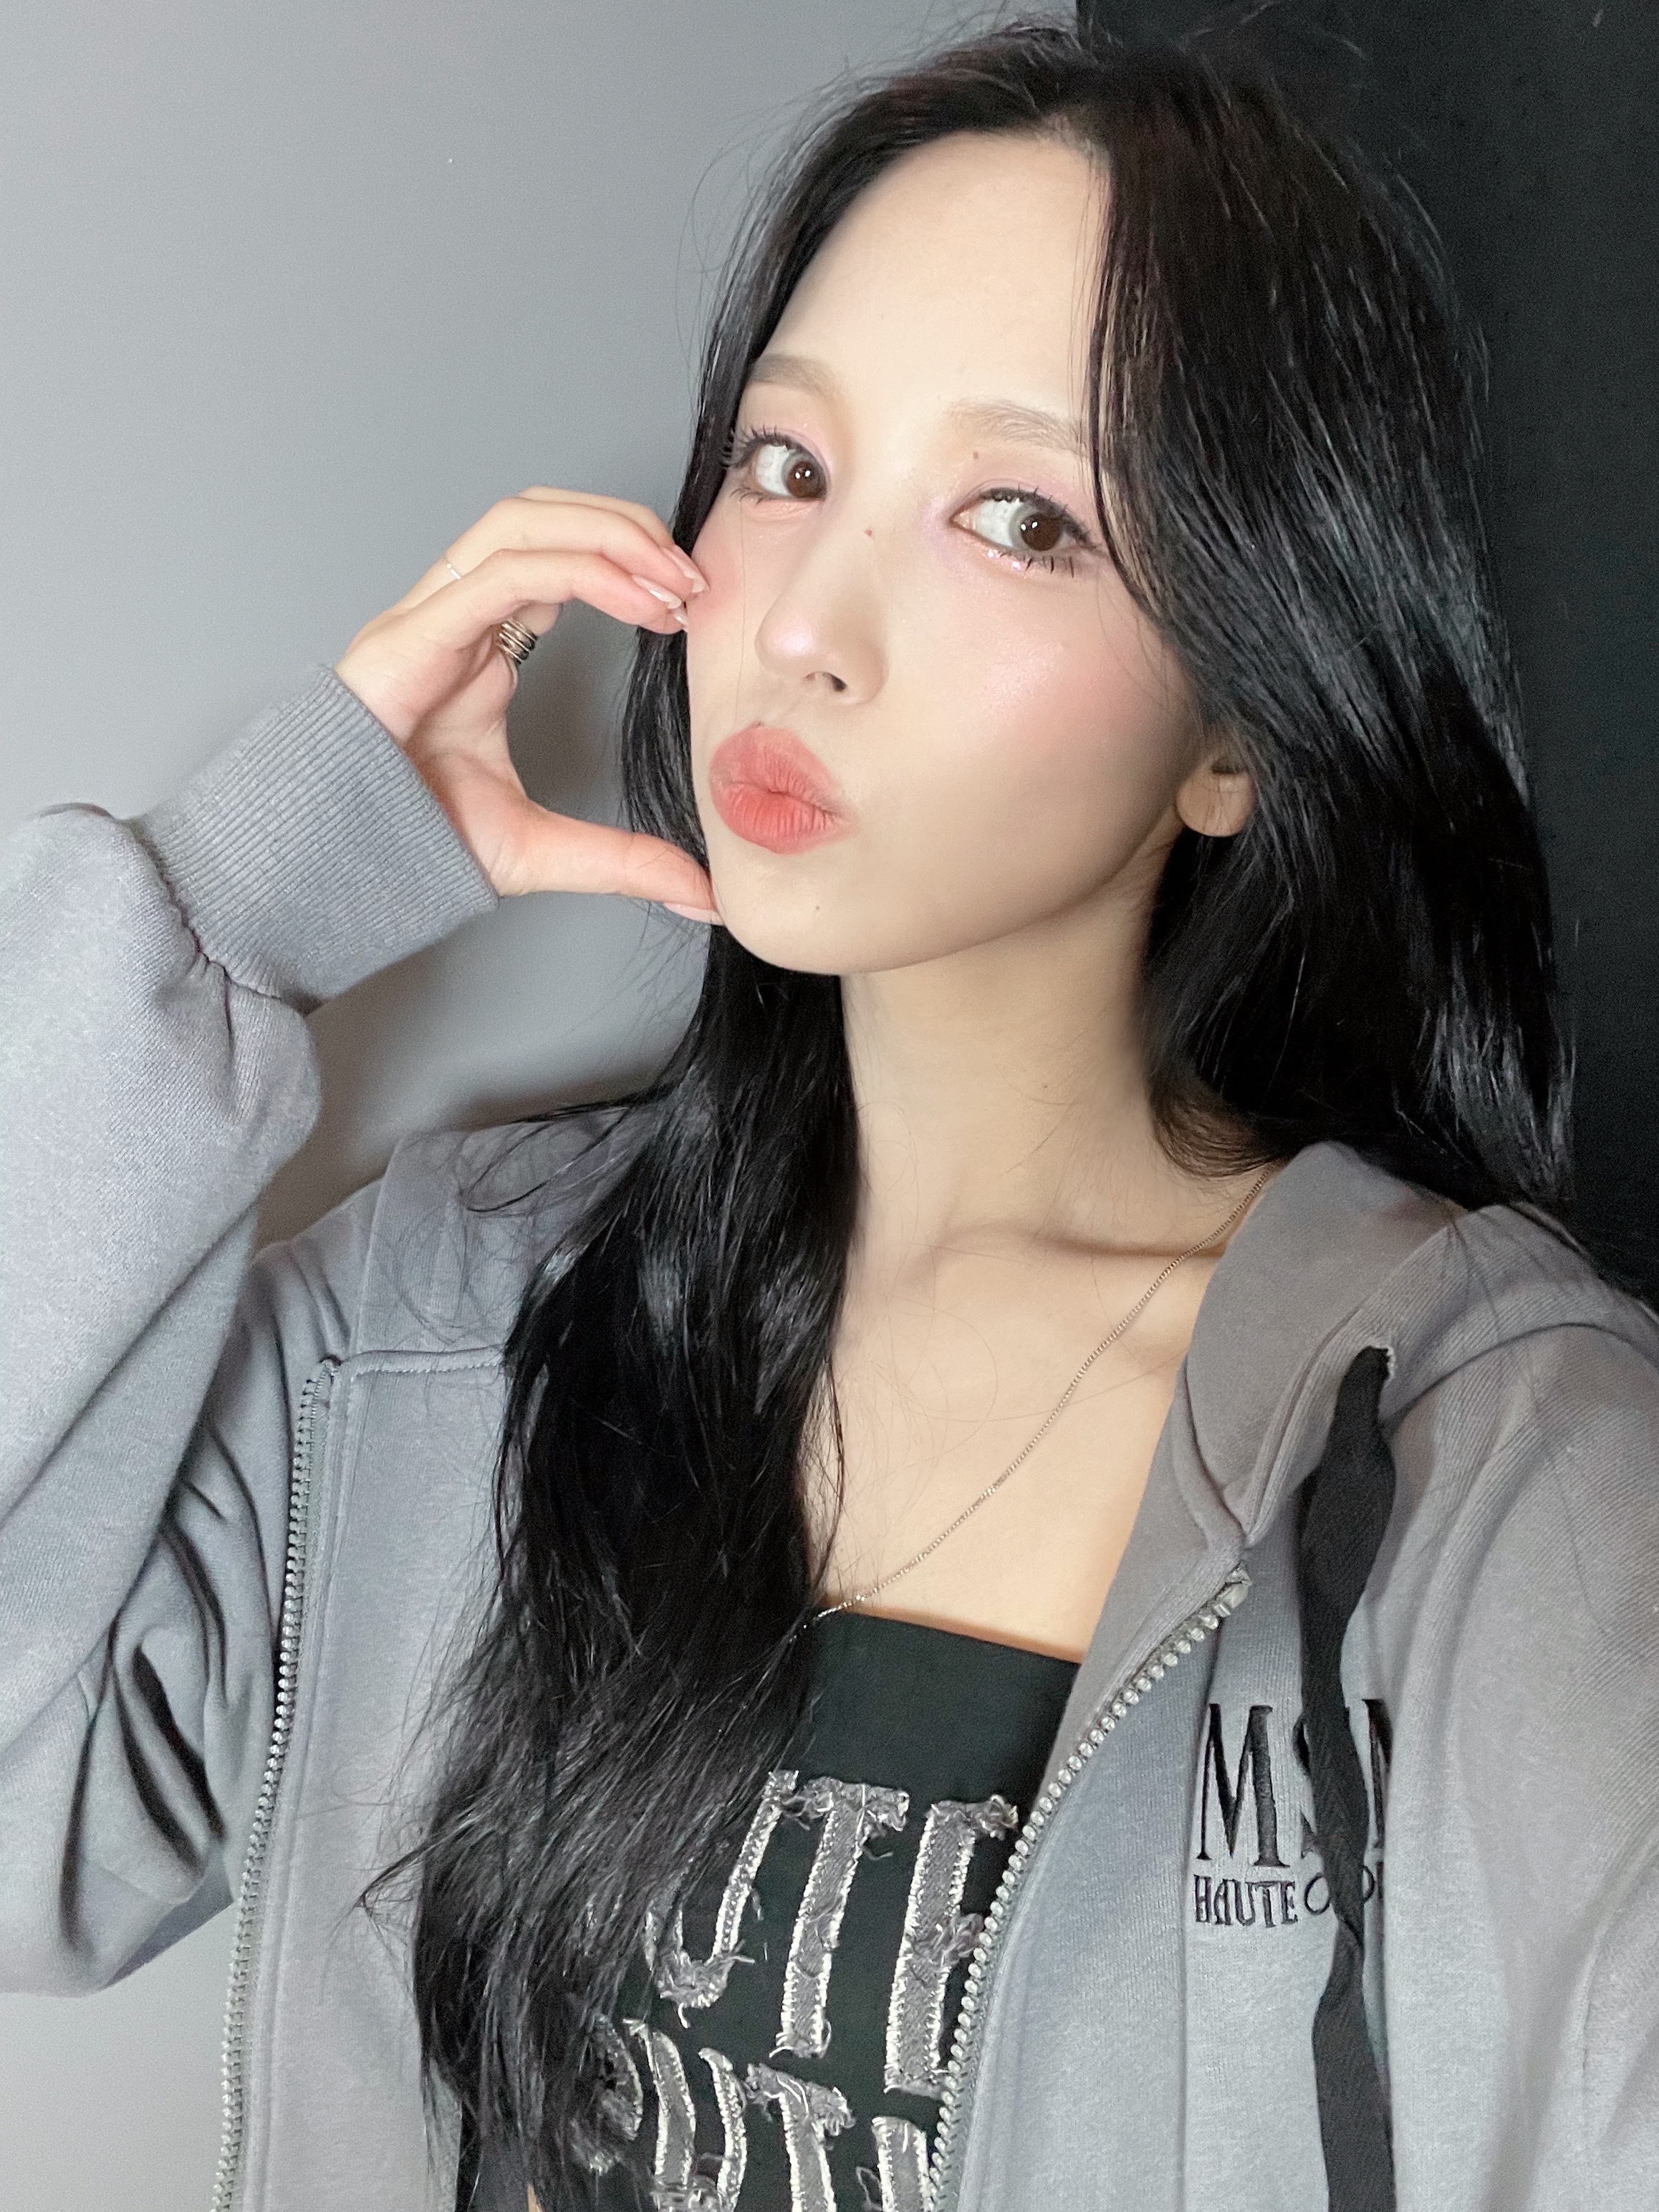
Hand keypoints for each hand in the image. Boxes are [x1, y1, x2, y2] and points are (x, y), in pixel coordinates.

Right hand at [333, 488, 717, 914]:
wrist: (333, 868)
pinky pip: (500, 574)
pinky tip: (631, 597)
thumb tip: (704, 893)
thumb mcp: (541, 850)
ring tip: (668, 578)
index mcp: (478, 645)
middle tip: (691, 577)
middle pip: (538, 517)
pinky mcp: (410, 638)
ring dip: (604, 533)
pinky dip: (575, 569)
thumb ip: (622, 862)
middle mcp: (452, 617)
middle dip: (622, 527)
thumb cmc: (409, 844)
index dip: (624, 562)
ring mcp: (425, 620)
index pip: (554, 560)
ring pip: (517, 523)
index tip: (687, 603)